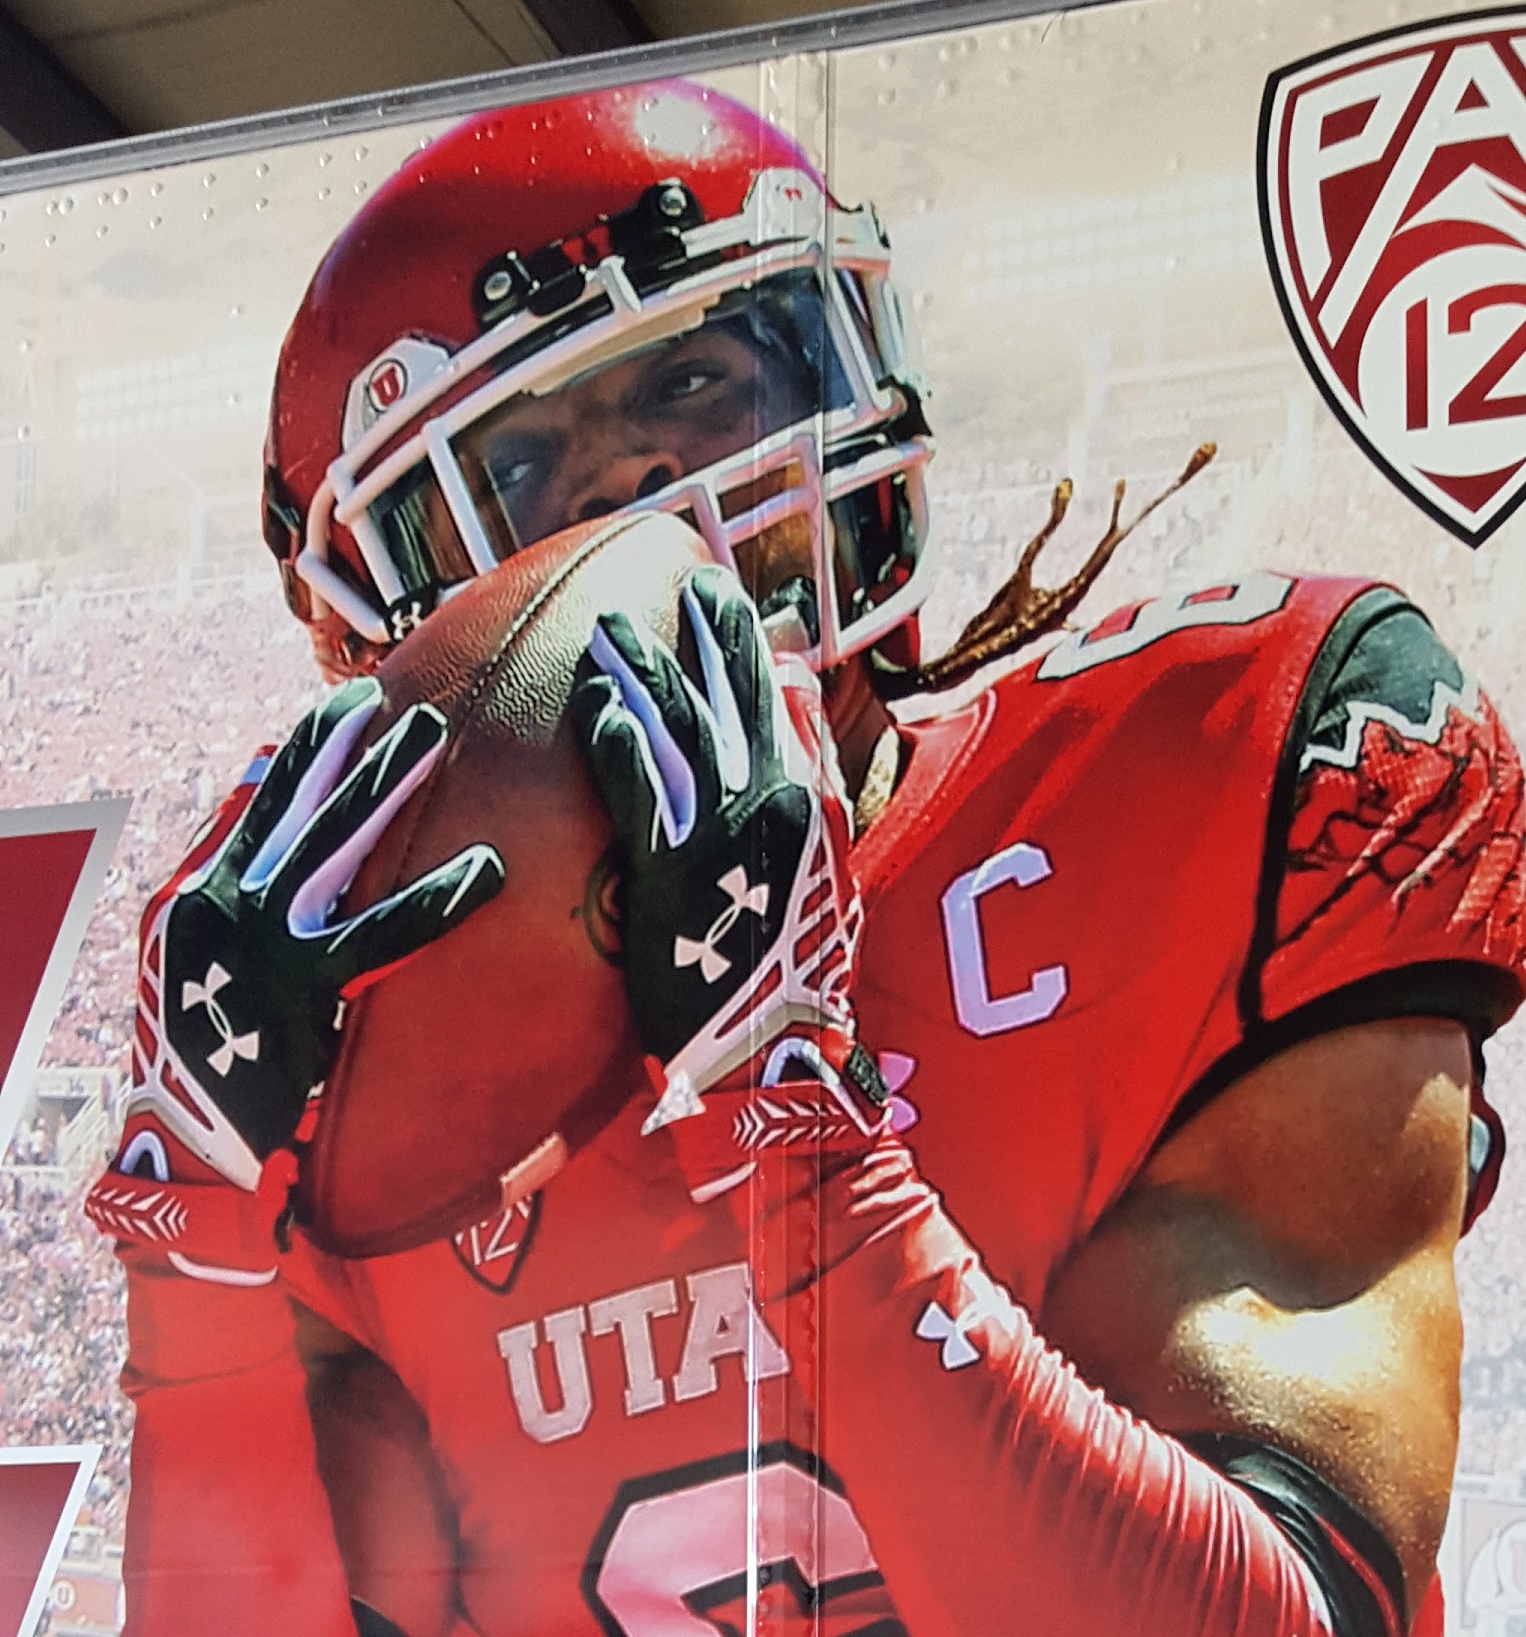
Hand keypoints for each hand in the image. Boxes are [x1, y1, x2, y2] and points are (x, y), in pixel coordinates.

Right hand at [138, 685, 503, 1187]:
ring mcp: (262, 937)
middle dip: (358, 746)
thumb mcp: (187, 960)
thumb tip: (254, 812)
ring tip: (437, 733)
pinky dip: (435, 898)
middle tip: (416, 705)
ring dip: (386, 781)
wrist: (184, 1132)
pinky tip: (486, 870)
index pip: (264, 799)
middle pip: (304, 802)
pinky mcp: (299, 986)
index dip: (310, 747)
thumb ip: (223, 889)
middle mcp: (228, 899)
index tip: (351, 703)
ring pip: (336, 841)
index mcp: (203, 890)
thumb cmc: (200, 1053)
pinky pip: (380, 933)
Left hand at [571, 566, 885, 1190]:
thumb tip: (798, 760)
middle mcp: (775, 808)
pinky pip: (645, 794)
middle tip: (674, 584)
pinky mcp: (678, 872)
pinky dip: (621, 746)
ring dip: (643, 675)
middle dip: (703, 634)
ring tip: (607, 633)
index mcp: (809, 808)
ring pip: (683, 732)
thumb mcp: (820, 889)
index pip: (781, 705)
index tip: (720, 599)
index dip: (748, 647)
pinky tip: (594, 710)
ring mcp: (727, 835)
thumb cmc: (785, 980)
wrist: (773, 1052)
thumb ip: (807, 814)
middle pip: (734, 698)